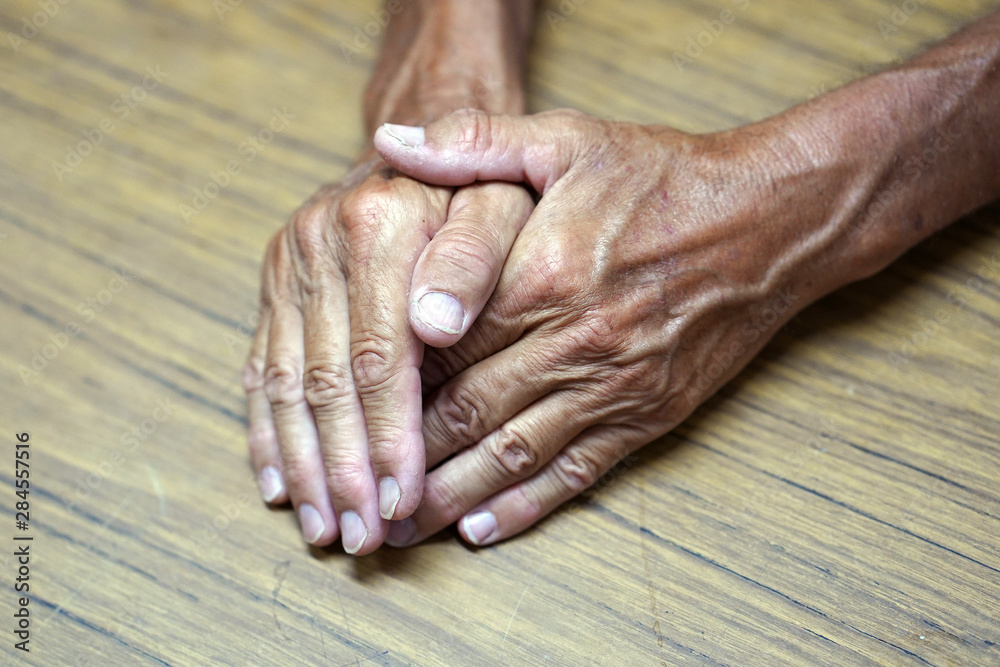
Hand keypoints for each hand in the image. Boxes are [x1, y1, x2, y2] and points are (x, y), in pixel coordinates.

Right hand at [243, 153, 531, 553]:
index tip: (401, 501)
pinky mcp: (274, 286)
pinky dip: (268, 430)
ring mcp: (288, 266)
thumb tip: (437, 323)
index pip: (379, 357)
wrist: (422, 149)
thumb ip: (476, 254)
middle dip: (344, 467)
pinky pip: (262, 366)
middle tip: (361, 537)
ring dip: (303, 464)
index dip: (389, 437)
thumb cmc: (479, 189)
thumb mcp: (503, 199)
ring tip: (323, 527)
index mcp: (377, 226)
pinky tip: (278, 482)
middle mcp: (318, 244)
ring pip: (287, 383)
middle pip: (327, 380)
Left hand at [374, 109, 850, 545]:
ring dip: (447, 497)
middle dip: (401, 457)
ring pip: (509, 457)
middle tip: (350, 489)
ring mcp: (608, 388)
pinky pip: (574, 474)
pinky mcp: (644, 417)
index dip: (385, 382)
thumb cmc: (662, 179)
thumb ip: (473, 141)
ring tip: (397, 527)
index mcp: (539, 276)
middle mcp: (568, 343)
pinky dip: (524, 506)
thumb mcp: (567, 138)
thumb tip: (388, 136)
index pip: (439, 344)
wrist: (767, 224)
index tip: (343, 410)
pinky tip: (482, 529)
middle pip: (464, 413)